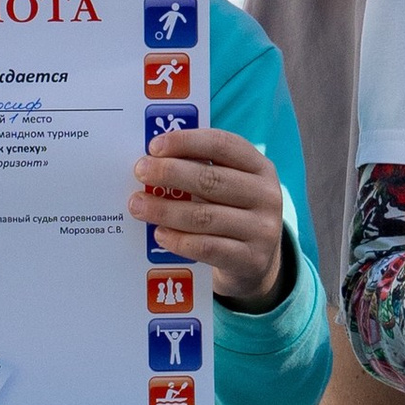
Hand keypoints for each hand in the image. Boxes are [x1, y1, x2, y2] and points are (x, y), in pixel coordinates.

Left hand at [129, 128, 287, 310]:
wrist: (257, 262)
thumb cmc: (231, 213)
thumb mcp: (228, 187)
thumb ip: (200, 170)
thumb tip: (152, 161)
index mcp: (260, 167)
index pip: (223, 145)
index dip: (187, 142)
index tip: (154, 146)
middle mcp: (267, 195)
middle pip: (212, 179)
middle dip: (170, 173)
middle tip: (140, 171)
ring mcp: (262, 229)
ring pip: (205, 216)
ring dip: (165, 209)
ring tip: (137, 205)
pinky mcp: (250, 260)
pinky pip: (207, 248)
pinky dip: (179, 240)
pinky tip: (159, 234)